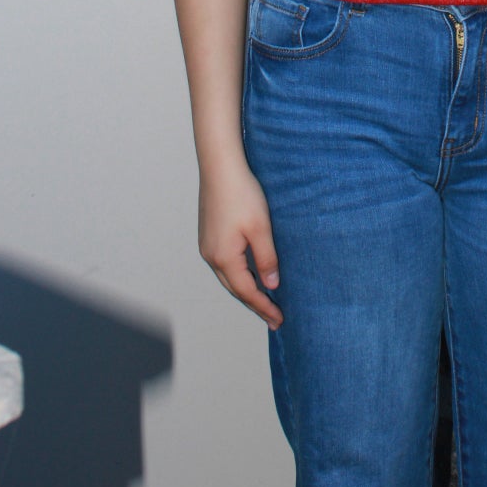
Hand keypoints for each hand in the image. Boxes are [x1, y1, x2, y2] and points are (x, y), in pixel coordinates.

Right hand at [198, 151, 282, 327]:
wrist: (220, 166)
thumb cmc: (241, 194)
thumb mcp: (260, 228)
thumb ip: (266, 259)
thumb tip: (271, 285)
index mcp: (224, 258)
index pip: (247, 292)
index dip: (264, 307)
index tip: (279, 320)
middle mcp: (211, 256)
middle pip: (235, 288)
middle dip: (254, 303)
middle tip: (273, 317)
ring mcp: (207, 245)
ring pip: (228, 276)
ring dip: (245, 289)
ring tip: (263, 299)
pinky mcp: (208, 234)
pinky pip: (224, 263)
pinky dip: (238, 273)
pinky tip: (249, 272)